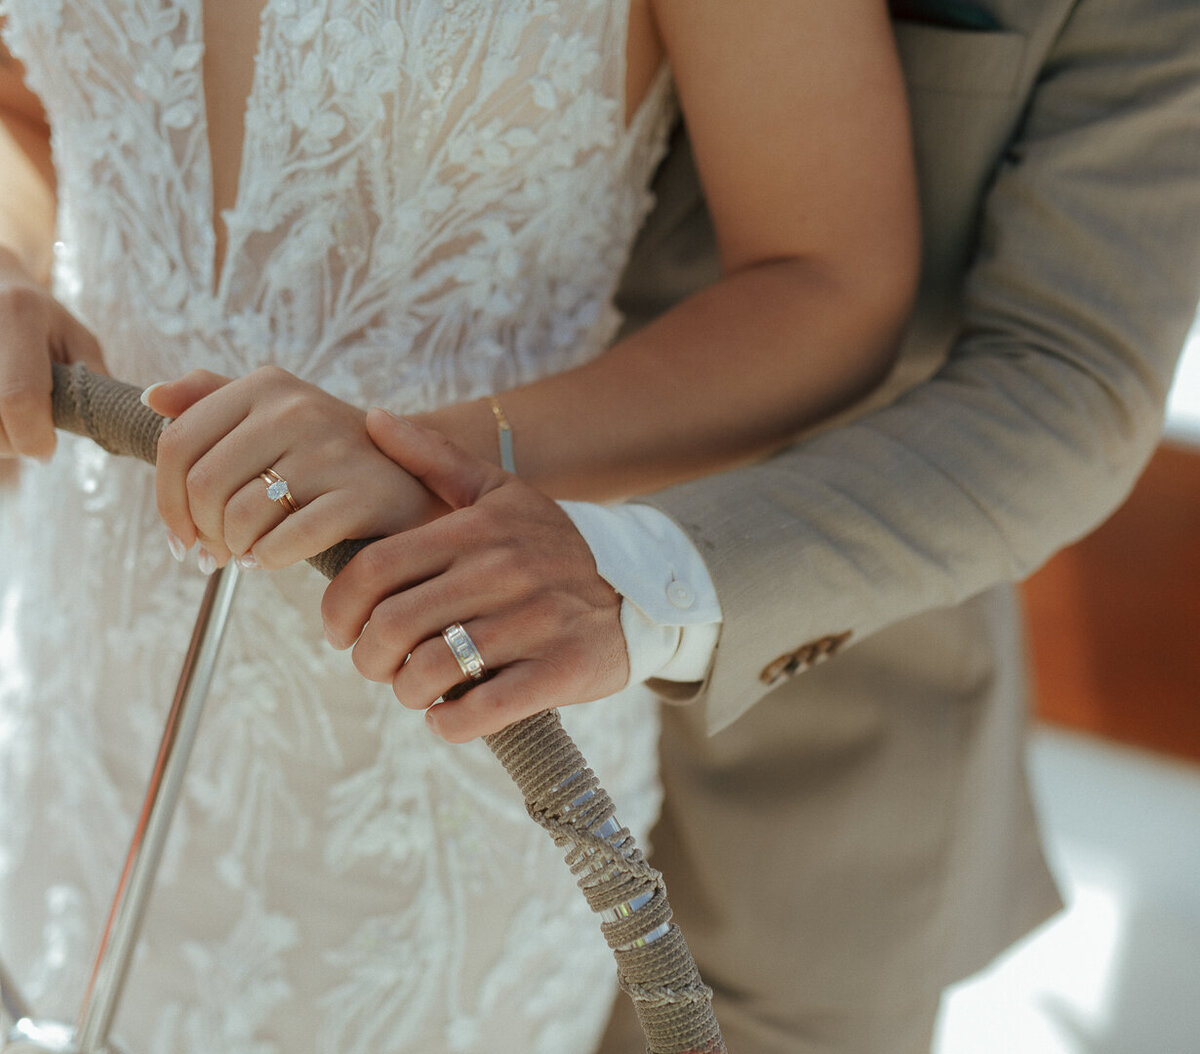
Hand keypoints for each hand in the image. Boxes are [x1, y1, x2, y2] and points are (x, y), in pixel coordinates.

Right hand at [0, 247, 105, 458]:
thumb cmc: (41, 318)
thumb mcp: (77, 339)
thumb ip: (94, 383)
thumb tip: (105, 430)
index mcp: (19, 313)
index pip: (19, 397)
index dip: (34, 437)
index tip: (47, 449)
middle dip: (14, 442)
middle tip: (30, 429)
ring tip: (9, 414)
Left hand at [143, 366, 444, 568]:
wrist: (421, 477)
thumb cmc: (335, 456)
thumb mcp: (279, 414)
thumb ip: (214, 399)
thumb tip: (152, 396)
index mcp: (267, 385)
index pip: (177, 445)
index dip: (166, 501)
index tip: (181, 533)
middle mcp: (297, 408)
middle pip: (203, 487)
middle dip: (200, 533)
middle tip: (214, 554)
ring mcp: (332, 450)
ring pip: (240, 518)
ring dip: (235, 549)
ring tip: (247, 554)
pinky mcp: (361, 495)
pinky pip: (284, 542)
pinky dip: (267, 560)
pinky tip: (269, 560)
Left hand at [321, 410, 629, 742]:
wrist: (639, 590)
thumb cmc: (550, 545)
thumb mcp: (499, 492)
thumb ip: (433, 457)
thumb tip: (372, 418)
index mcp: (478, 528)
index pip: (374, 569)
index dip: (338, 609)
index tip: (340, 631)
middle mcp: (504, 570)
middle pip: (392, 626)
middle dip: (369, 658)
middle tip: (378, 665)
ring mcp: (535, 622)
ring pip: (429, 672)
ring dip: (406, 692)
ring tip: (415, 688)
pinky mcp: (562, 670)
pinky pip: (480, 711)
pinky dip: (448, 722)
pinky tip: (449, 713)